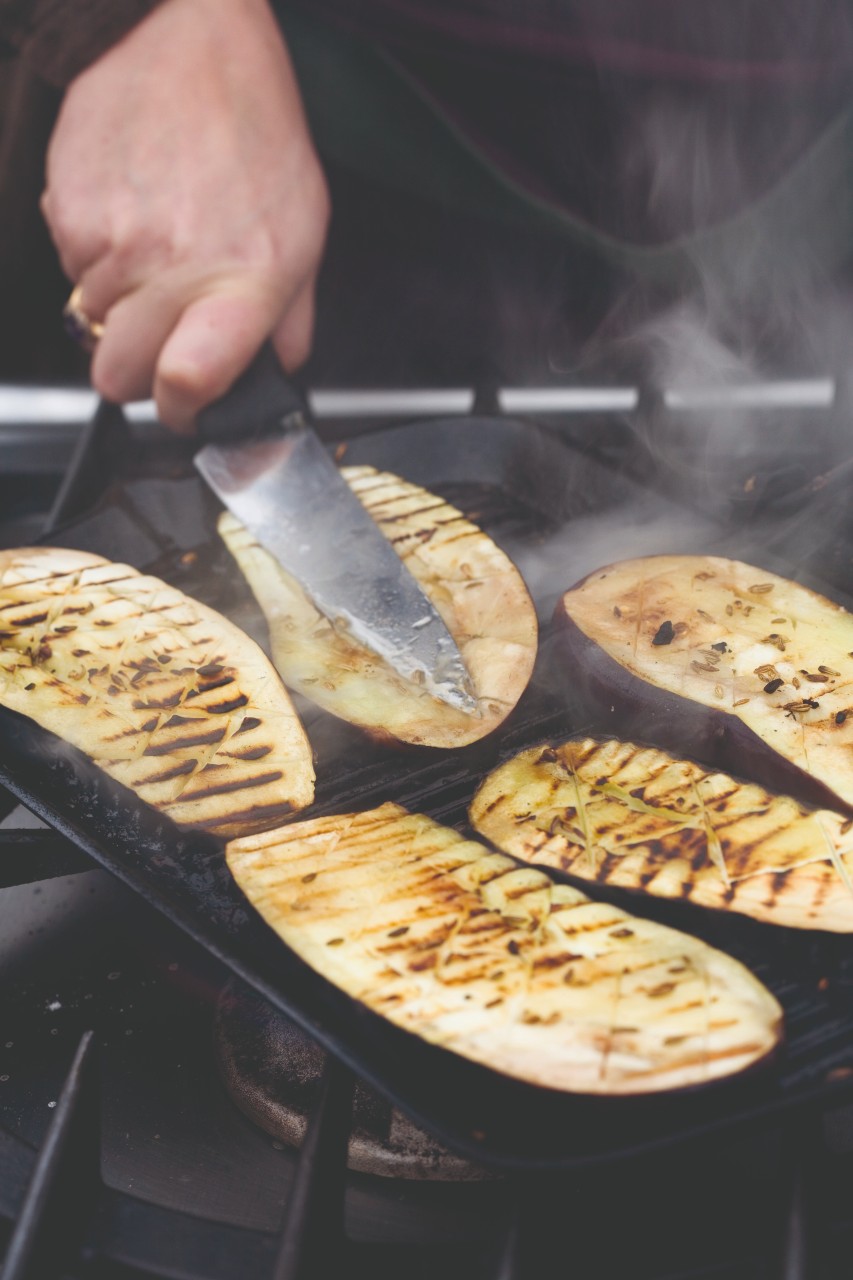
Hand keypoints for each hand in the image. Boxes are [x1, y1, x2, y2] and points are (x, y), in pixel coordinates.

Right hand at [41, 0, 329, 431]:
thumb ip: (292, 317)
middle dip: (138, 371)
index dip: (182, 411)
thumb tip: (279, 372)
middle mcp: (174, 268)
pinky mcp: (69, 212)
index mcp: (244, 282)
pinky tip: (131, 214)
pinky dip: (94, 257)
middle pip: (118, 376)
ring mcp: (114, 242)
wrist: (187, 40)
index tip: (189, 405)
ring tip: (155, 249)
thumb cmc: (254, 131)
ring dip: (118, 306)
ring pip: (91, 323)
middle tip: (163, 338)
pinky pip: (70, 268)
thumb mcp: (304, 229)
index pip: (188, 383)